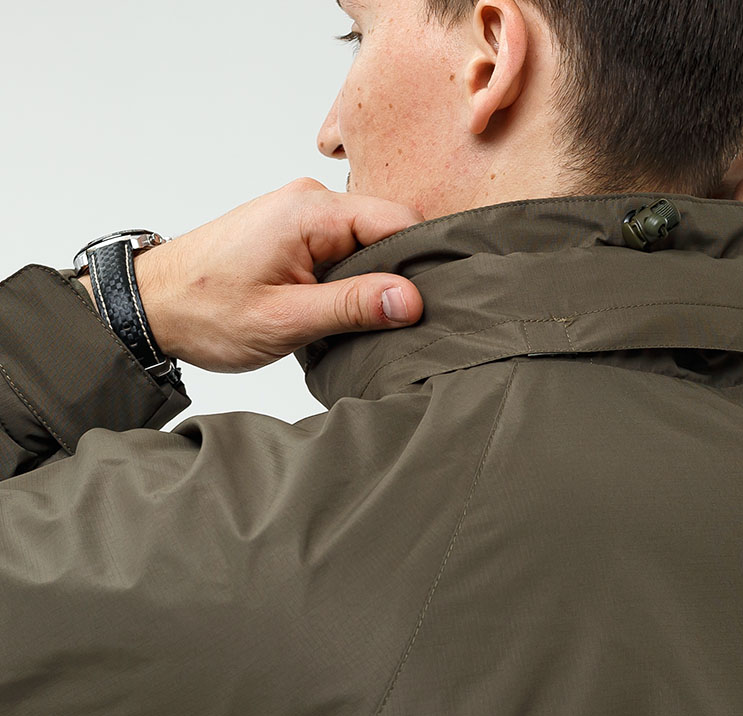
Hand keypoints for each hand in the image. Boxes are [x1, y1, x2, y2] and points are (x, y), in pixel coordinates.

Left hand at [79, 178, 425, 373]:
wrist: (150, 306)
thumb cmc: (204, 310)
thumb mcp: (286, 319)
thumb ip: (353, 306)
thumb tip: (411, 299)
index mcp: (311, 212)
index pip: (400, 222)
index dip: (422, 263)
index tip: (429, 304)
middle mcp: (310, 202)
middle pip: (387, 232)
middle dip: (397, 277)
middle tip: (396, 323)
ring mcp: (301, 216)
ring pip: (367, 245)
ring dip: (370, 284)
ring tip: (362, 321)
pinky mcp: (294, 234)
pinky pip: (343, 251)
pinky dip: (348, 282)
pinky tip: (340, 311)